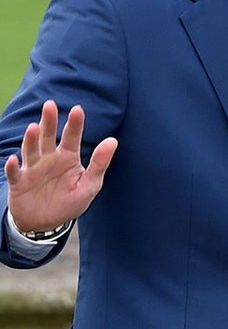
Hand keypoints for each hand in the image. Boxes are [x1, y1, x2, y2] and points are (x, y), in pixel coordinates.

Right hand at [5, 100, 116, 231]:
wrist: (47, 223)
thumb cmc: (70, 202)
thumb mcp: (90, 185)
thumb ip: (99, 163)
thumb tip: (113, 141)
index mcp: (68, 157)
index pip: (72, 137)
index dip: (75, 124)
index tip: (78, 109)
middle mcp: (49, 158)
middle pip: (48, 137)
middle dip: (49, 121)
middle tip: (50, 105)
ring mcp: (32, 169)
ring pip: (31, 150)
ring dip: (31, 140)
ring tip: (34, 127)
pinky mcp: (19, 182)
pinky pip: (15, 173)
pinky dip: (13, 167)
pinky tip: (15, 160)